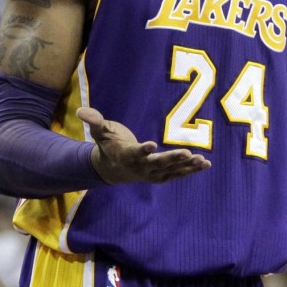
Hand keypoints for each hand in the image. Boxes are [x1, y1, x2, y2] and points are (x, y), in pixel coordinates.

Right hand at [78, 107, 210, 184]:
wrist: (111, 170)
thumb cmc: (108, 145)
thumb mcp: (99, 132)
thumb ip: (94, 121)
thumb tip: (81, 110)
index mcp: (126, 156)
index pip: (135, 153)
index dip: (143, 149)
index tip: (151, 144)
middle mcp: (141, 168)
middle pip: (158, 164)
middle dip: (173, 159)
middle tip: (187, 153)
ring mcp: (152, 174)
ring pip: (171, 170)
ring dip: (187, 166)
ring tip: (202, 161)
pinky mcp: (161, 175)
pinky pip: (178, 174)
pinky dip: (191, 170)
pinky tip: (206, 164)